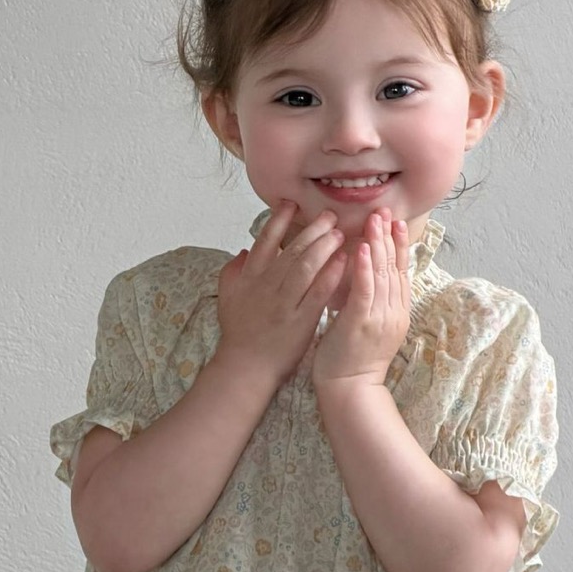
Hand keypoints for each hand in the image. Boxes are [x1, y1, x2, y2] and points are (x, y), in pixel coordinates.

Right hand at [216, 201, 349, 384]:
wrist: (245, 367)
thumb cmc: (239, 333)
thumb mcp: (227, 298)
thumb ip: (233, 272)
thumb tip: (244, 251)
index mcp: (250, 277)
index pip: (265, 241)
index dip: (279, 220)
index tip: (293, 204)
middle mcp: (267, 286)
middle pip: (291, 250)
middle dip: (312, 229)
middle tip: (329, 215)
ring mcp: (284, 303)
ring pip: (306, 267)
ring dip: (324, 246)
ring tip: (339, 232)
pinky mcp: (300, 321)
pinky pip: (319, 293)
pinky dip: (332, 275)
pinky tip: (344, 261)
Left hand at [309, 208, 410, 389]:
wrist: (350, 389)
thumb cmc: (352, 359)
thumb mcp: (369, 325)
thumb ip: (371, 301)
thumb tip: (366, 276)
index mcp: (396, 312)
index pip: (401, 271)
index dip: (399, 245)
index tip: (395, 222)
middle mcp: (393, 312)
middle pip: (394, 267)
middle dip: (389, 237)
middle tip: (384, 210)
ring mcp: (379, 317)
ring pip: (382, 275)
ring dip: (378, 244)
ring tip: (375, 220)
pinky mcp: (361, 323)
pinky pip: (365, 291)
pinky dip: (365, 269)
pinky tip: (363, 249)